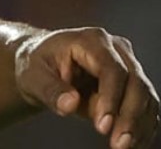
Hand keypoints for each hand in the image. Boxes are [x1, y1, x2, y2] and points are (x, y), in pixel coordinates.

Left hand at [16, 27, 158, 148]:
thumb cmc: (36, 66)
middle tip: (118, 143)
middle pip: (135, 83)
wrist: (43, 65)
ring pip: (146, 97)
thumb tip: (70, 104)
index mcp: (91, 41)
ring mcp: (128, 66)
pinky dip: (142, 126)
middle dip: (129, 116)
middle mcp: (116, 49)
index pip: (111, 69)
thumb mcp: (32, 75)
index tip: (103, 126)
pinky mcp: (133, 84)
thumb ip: (49, 89)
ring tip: (123, 146)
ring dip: (139, 125)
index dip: (111, 98)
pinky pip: (146, 107)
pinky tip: (133, 143)